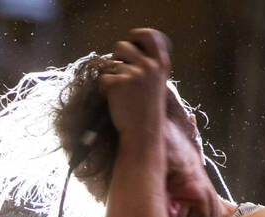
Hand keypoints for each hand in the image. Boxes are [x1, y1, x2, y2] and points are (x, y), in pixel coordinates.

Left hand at [98, 30, 171, 145]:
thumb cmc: (148, 110)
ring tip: (119, 91)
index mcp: (161, 63)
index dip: (136, 35)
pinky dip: (104, 89)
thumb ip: (149, 66)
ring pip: (110, 63)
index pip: (148, 35)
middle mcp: (149, 65)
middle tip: (120, 73)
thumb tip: (129, 51)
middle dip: (117, 57)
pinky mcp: (118, 84)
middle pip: (122, 46)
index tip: (131, 40)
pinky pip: (103, 79)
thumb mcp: (157, 83)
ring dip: (110, 74)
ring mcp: (133, 74)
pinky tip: (113, 99)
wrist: (143, 132)